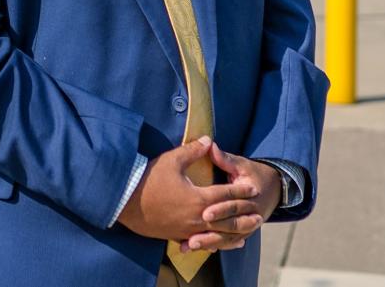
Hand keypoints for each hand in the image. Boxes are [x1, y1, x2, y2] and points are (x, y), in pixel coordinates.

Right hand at [117, 137, 258, 241]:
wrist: (125, 203)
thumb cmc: (148, 179)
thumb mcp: (172, 160)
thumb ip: (193, 150)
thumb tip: (208, 140)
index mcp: (199, 198)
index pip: (226, 194)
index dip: (241, 190)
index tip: (253, 187)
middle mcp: (197, 217)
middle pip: (227, 218)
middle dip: (244, 214)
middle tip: (259, 213)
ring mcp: (188, 229)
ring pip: (218, 234)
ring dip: (235, 231)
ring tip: (248, 231)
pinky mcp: (178, 235)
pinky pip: (202, 242)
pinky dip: (216, 243)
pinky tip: (221, 244)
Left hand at [181, 142, 281, 252]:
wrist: (273, 189)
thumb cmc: (253, 174)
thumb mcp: (242, 164)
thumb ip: (225, 159)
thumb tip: (210, 145)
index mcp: (251, 198)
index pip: (233, 205)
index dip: (219, 209)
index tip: (204, 212)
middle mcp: (251, 216)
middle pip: (229, 227)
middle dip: (210, 234)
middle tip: (191, 238)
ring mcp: (246, 227)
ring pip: (226, 239)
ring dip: (208, 243)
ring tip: (189, 246)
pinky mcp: (240, 233)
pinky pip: (225, 242)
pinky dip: (211, 246)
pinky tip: (195, 249)